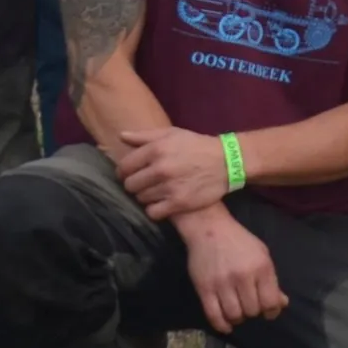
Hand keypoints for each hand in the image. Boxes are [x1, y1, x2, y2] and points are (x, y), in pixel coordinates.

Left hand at [113, 123, 231, 216]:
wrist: (227, 161)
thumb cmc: (196, 146)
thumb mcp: (172, 134)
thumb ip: (144, 136)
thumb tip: (120, 136)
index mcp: (156, 149)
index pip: (124, 168)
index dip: (125, 172)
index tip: (132, 174)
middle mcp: (160, 169)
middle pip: (130, 185)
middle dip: (135, 185)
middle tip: (146, 183)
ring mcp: (169, 187)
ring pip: (141, 199)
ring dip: (146, 197)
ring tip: (157, 191)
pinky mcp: (178, 203)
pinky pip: (152, 213)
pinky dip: (155, 210)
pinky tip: (163, 203)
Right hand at [177, 209, 288, 329]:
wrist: (209, 228)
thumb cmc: (239, 241)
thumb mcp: (262, 254)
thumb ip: (272, 280)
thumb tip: (282, 303)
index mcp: (261, 267)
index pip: (270, 301)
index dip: (272, 311)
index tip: (269, 312)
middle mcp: (243, 276)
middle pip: (252, 310)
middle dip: (254, 312)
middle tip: (250, 306)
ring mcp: (222, 283)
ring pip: (234, 314)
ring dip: (238, 318)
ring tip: (238, 312)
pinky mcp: (204, 288)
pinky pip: (214, 315)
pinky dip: (222, 325)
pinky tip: (227, 325)